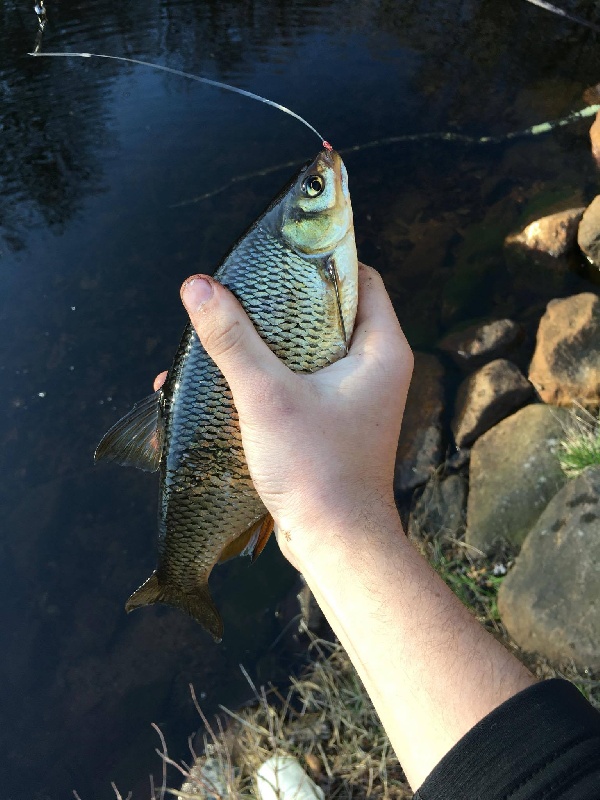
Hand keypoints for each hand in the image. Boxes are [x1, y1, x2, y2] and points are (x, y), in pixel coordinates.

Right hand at [158, 264, 412, 567]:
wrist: (336, 542)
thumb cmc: (315, 468)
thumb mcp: (266, 395)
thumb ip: (232, 339)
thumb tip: (197, 287)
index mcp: (381, 349)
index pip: (361, 280)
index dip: (320, 264)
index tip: (277, 261)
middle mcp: (376, 369)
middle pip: (329, 314)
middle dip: (280, 307)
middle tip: (238, 298)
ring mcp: (357, 399)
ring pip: (310, 352)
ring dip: (267, 347)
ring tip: (219, 341)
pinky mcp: (336, 423)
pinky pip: (302, 384)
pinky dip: (269, 379)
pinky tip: (224, 384)